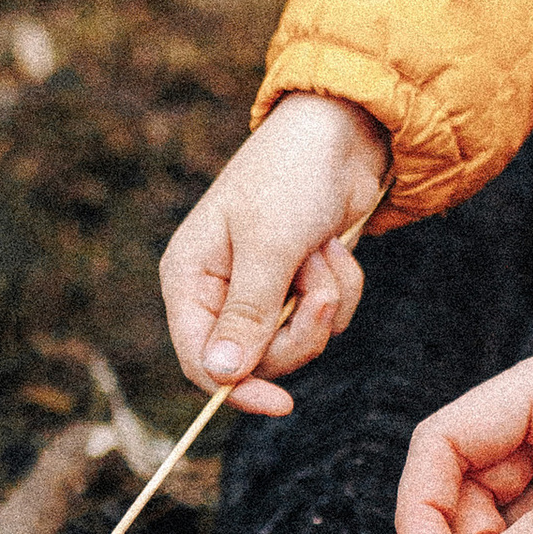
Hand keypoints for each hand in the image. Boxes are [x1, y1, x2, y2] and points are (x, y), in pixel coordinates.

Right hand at [159, 93, 390, 412]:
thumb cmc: (293, 175)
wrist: (343, 130)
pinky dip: (341, 289)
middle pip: (257, 362)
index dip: (237, 388)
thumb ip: (247, 314)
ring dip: (325, 301)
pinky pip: (324, 320)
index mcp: (189, 279)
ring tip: (325, 252)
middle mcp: (219, 292)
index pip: (201, 360)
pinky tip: (334, 247)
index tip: (282, 404)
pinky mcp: (298, 285)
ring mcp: (261, 290)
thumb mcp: (269, 246)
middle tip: (321, 289)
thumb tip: (219, 375)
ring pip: (297, 342)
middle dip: (301, 328)